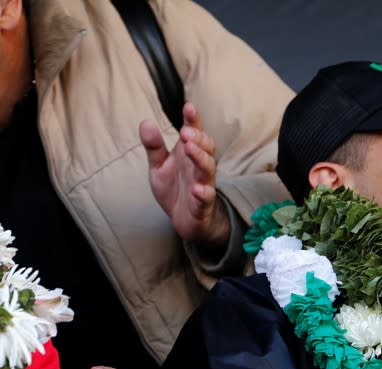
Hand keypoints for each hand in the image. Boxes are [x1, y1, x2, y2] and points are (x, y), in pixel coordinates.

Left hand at [139, 101, 228, 248]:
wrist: (185, 221)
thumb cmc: (175, 189)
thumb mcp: (159, 166)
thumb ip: (154, 146)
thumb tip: (146, 122)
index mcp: (189, 154)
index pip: (195, 133)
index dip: (193, 120)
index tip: (188, 106)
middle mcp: (199, 167)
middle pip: (207, 148)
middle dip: (198, 138)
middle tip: (185, 131)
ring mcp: (204, 185)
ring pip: (208, 169)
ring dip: (201, 158)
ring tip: (190, 148)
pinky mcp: (203, 205)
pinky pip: (206, 198)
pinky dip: (203, 193)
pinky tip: (197, 189)